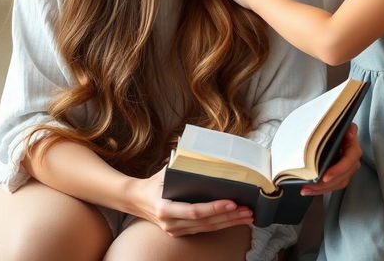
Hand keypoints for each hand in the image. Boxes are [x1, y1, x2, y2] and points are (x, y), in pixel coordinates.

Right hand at [134, 167, 253, 236]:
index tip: (232, 202)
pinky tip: (234, 220)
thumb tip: (202, 151)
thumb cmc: (153, 182)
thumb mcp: (165, 171)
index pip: (194, 211)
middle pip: (206, 223)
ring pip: (207, 229)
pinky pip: (204, 230)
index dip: (214, 208)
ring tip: (247, 216)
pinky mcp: (181, 233)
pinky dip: (221, 224)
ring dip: (229, 223)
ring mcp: (176, 231)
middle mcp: (171, 224)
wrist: (135, 200)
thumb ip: (182, 165)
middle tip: (247, 210)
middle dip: (229, 217)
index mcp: (166, 208)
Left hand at [300, 123, 361, 195]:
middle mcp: (352, 162)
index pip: (348, 162)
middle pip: (341, 177)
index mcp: (353, 149)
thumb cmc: (338, 128)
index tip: (325, 177)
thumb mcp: (342, 125)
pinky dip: (320, 189)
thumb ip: (347, 128)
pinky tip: (310, 190)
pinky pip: (332, 185)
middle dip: (325, 184)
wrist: (337, 132)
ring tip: (306, 190)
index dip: (337, 170)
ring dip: (321, 189)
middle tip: (309, 186)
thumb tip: (350, 133)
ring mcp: (347, 170)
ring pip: (336, 184)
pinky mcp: (340, 175)